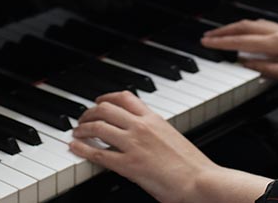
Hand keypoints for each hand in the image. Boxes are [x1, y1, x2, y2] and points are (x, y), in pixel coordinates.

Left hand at [68, 91, 221, 202]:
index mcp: (154, 118)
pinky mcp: (129, 165)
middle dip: (89, 113)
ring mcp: (134, 145)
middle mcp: (142, 127)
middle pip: (106, 109)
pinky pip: (98, 154)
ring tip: (77, 133)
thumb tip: (144, 133)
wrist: (201, 181)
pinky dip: (82, 149)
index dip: (106, 97)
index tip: (98, 102)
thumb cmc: (192, 165)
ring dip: (82, 129)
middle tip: (82, 120)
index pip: (124, 97)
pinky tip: (76, 148)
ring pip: (98, 128)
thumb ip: (155, 131)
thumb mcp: (172, 137)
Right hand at [200, 19, 277, 84]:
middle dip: (222, 31)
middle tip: (206, 36)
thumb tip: (246, 64)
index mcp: (277, 44)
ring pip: (252, 24)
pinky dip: (248, 27)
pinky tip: (248, 31)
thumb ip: (268, 70)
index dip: (222, 43)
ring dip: (234, 27)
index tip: (205, 43)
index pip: (242, 42)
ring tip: (221, 33)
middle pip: (244, 28)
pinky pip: (262, 25)